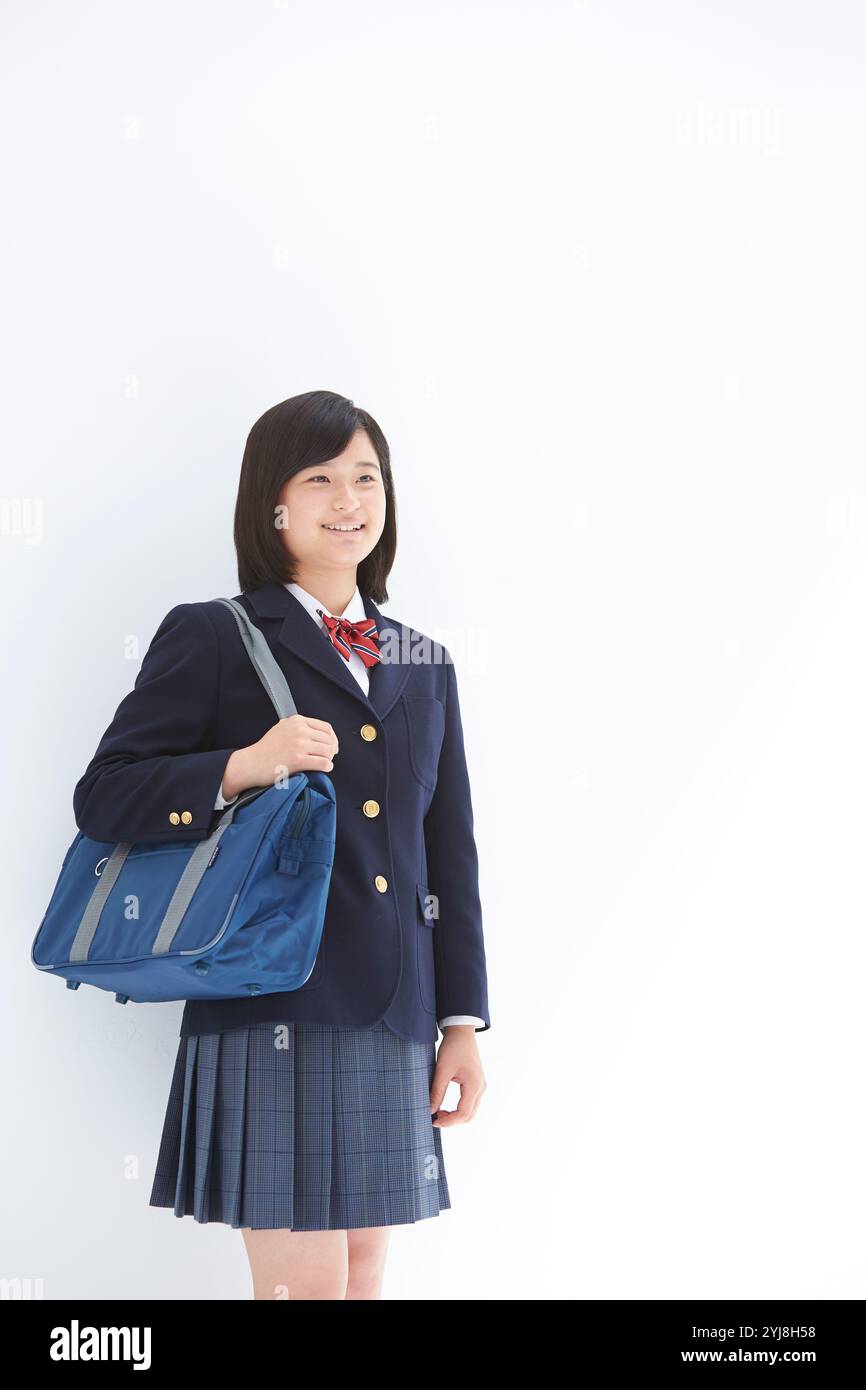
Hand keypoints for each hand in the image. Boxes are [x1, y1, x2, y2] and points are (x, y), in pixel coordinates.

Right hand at [222, 715, 338, 796]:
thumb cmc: (265, 750)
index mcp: (296, 721)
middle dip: (331, 750)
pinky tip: (323, 769)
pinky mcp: (298, 760)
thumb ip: (298, 728)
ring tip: (323, 763)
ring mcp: (299, 744)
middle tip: (328, 757)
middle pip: (329, 740)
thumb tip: (319, 735)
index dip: (332, 738)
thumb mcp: (282, 728)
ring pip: (328, 751)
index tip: (332, 746)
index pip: (326, 727)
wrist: (251, 763)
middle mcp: (299, 730)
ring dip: (329, 759)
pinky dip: (327, 767)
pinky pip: (323, 763)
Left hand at [429, 1026, 485, 1127]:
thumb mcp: (442, 1070)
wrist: (461, 1032)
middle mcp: (481, 1088)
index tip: (433, 1121)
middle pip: (469, 1116)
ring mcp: (480, 1086)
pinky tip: (445, 1106)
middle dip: (452, 1121)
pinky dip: (459, 1110)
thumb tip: (430, 1110)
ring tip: (438, 1112)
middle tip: (434, 1118)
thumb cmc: (452, 1048)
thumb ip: (436, 1092)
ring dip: (455, 1116)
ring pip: (470, 1112)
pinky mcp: (476, 1084)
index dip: (448, 1122)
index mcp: (474, 1085)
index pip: (463, 1114)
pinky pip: (470, 1104)